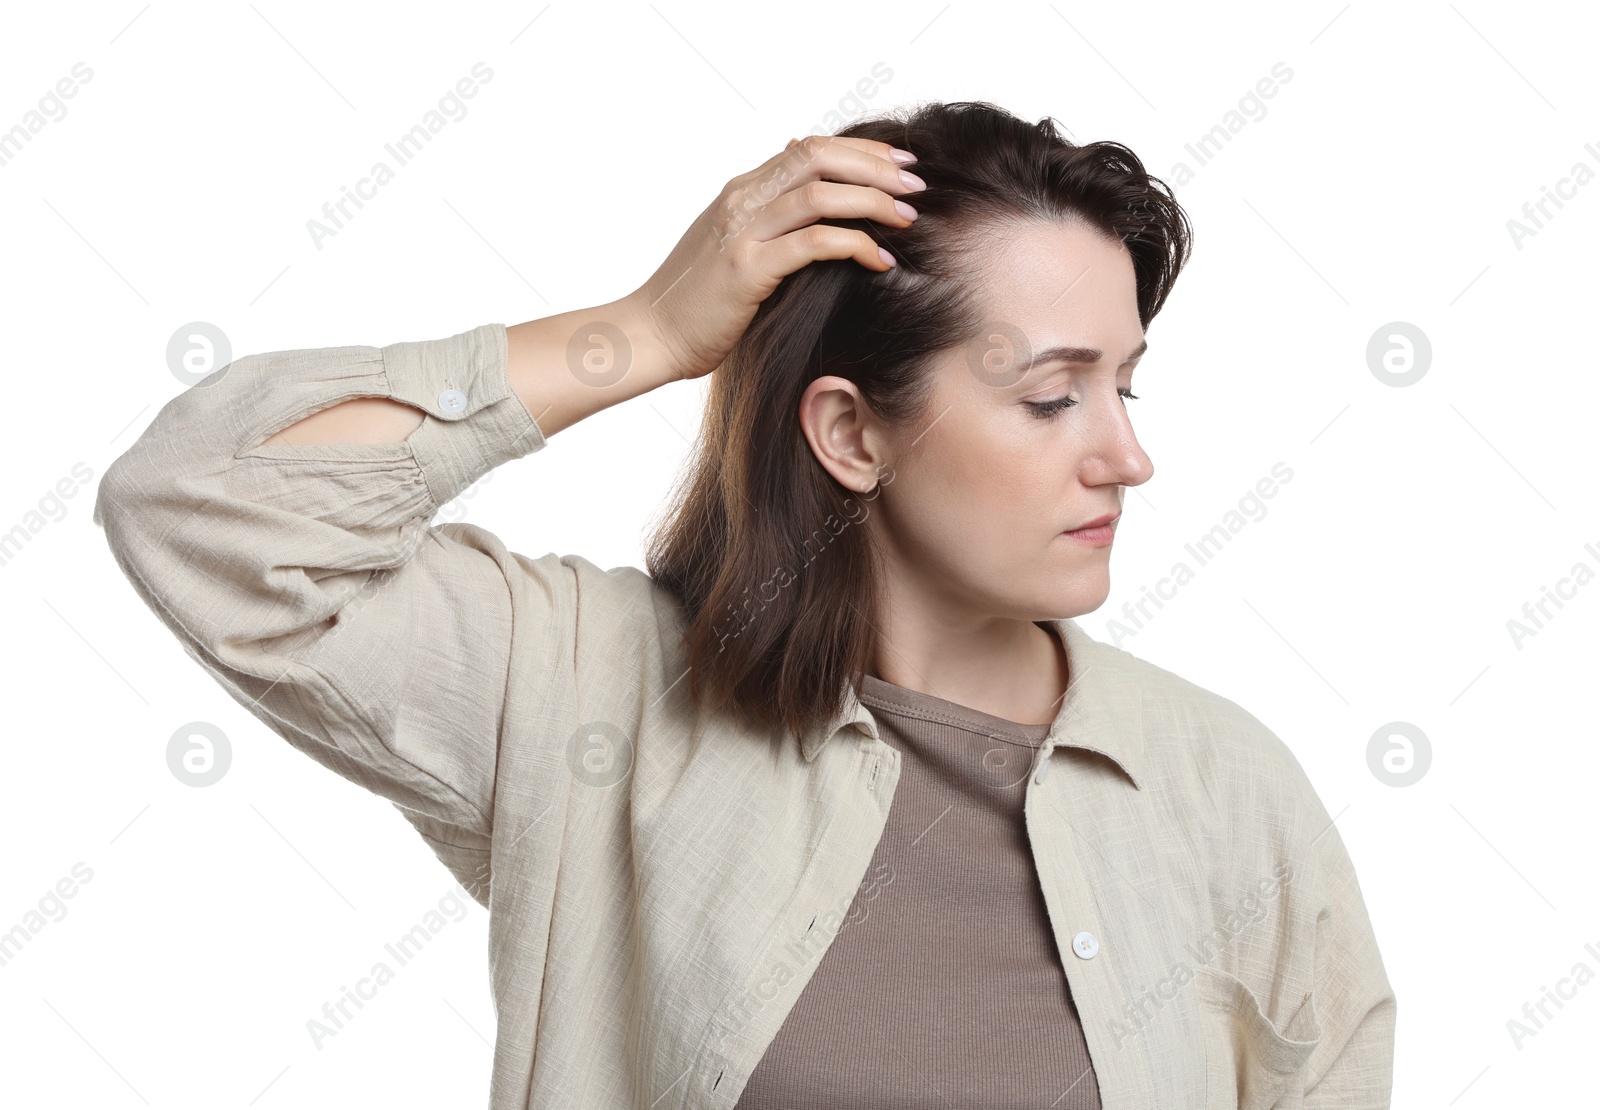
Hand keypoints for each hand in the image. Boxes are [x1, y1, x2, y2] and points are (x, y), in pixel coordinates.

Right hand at [621, 135, 924, 381]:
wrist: (650, 336)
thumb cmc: (697, 305)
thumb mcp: (734, 250)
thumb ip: (769, 223)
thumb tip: (813, 205)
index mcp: (741, 191)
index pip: (810, 148)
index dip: (862, 150)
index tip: (902, 163)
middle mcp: (741, 201)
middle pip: (820, 157)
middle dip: (876, 166)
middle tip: (916, 184)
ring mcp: (742, 232)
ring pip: (821, 194)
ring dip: (873, 201)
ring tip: (908, 218)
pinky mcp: (747, 268)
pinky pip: (814, 243)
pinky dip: (855, 245)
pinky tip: (881, 260)